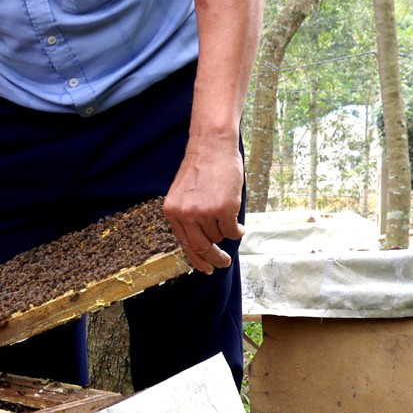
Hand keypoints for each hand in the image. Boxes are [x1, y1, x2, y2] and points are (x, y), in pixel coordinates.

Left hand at [164, 137, 243, 273]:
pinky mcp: (224, 209)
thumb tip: (201, 243)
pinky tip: (239, 224)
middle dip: (215, 259)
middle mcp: (186, 214)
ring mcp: (204, 212)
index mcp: (173, 211)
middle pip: (202, 247)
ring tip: (229, 217)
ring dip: (226, 232)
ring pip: (219, 236)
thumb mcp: (184, 193)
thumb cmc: (202, 167)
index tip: (205, 268)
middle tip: (223, 262)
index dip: (196, 259)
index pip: (184, 244)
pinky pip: (232, 230)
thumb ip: (188, 215)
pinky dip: (238, 230)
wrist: (212, 145)